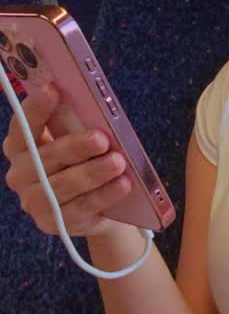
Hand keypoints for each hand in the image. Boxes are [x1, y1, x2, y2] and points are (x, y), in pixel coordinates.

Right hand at [2, 84, 130, 237]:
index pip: (22, 125)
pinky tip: (122, 185)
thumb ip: (76, 123)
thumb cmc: (85, 160)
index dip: (36, 108)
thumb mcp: (78, 138)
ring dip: (92, 173)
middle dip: (74, 147)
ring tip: (118, 162)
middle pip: (44, 159)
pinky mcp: (54, 223)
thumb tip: (90, 100)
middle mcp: (20, 174)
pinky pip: (80, 208)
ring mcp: (34, 202)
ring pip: (62, 186)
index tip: (53, 89)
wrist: (98, 204)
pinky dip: (103, 195)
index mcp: (20, 146)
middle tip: (101, 139)